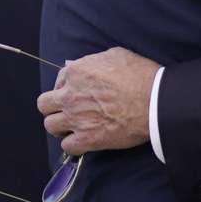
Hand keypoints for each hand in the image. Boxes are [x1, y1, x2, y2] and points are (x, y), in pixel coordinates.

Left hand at [37, 47, 159, 155]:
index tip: (77, 91)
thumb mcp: (116, 55)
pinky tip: (84, 139)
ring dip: (61, 125)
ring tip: (74, 125)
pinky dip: (74, 144)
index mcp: (77, 72)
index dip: (67, 86)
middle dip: (54, 106)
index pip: (58, 80)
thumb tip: (76, 65)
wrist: (156, 101)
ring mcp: (76, 118)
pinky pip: (67, 146)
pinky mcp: (87, 138)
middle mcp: (70, 95)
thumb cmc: (141, 75)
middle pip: (44, 104)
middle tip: (69, 109)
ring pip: (50, 126)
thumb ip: (91, 61)